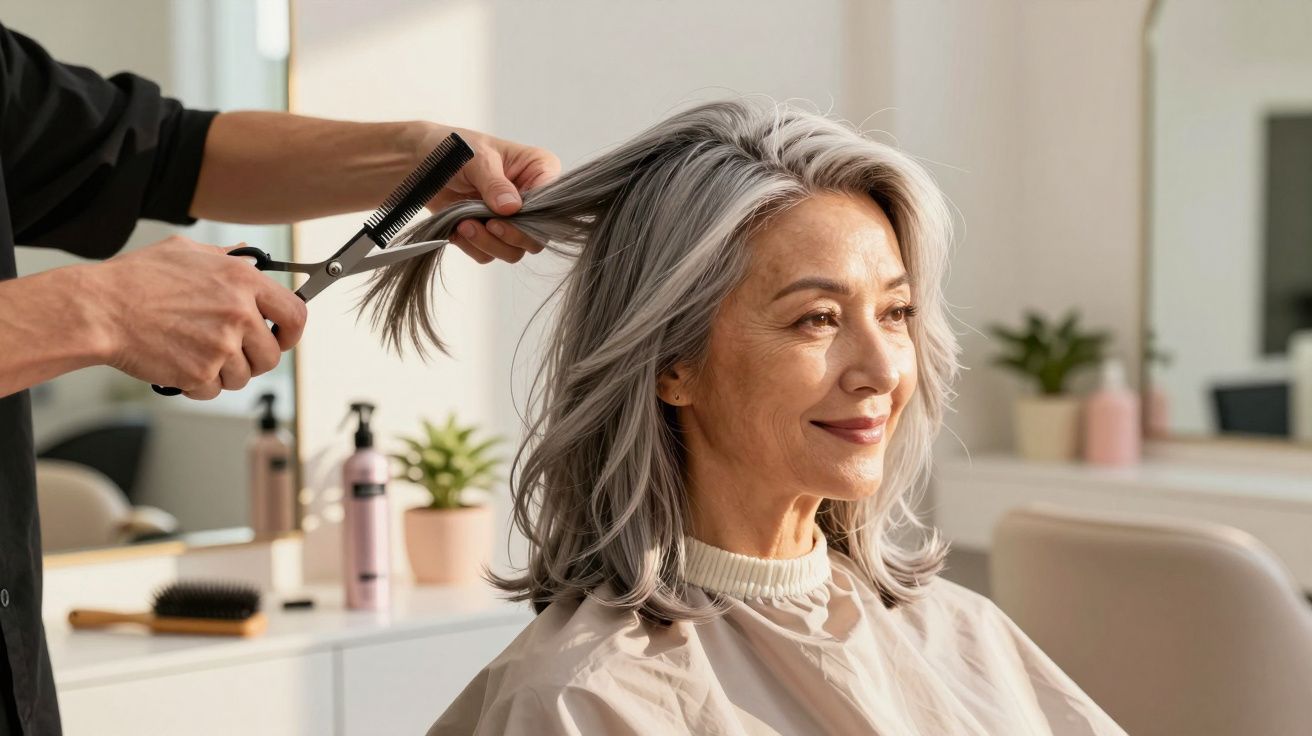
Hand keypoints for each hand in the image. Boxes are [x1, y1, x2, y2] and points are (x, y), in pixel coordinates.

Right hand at [89, 236, 307, 399]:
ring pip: (243, 377)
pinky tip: (181, 366)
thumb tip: (248, 256)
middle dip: (254, 360)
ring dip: (224, 373)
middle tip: (231, 354)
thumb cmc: (136, 279)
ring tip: (196, 355)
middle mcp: (238, 313)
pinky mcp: (200, 372)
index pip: (296, 314)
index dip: (292, 332)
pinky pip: (214, 391)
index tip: (281, 338)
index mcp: (242, 280)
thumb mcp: (185, 251)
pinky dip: (199, 386)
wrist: (100, 310)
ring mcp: (221, 345)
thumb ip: (225, 256)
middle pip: (272, 356)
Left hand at [418, 124, 560, 263]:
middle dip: (509, 236)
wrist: (419, 162)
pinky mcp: (491, 233)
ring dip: (489, 244)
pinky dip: (474, 247)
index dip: (533, 216)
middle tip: (486, 224)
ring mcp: (511, 218)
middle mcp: (531, 198)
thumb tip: (512, 208)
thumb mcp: (476, 158)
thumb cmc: (451, 149)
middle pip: (536, 236)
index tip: (505, 215)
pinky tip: (459, 228)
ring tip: (465, 224)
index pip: (552, 202)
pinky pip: (490, 254)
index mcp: (539, 169)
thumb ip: (495, 184)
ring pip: (514, 250)